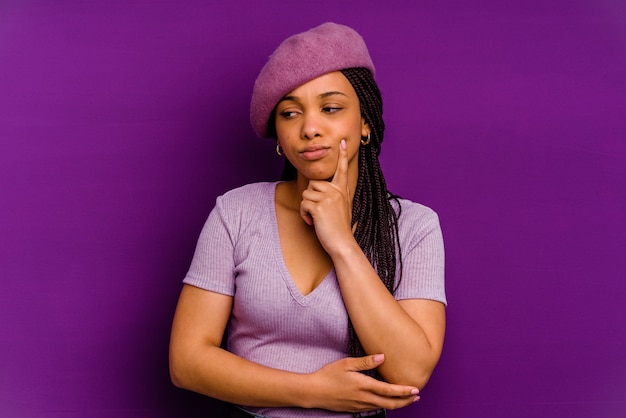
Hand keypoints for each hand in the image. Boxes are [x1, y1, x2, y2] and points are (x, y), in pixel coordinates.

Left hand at [300, 139, 353, 252]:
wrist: (342, 243)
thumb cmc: (340, 228)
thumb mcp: (343, 207)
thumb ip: (336, 196)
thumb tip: (323, 190)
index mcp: (343, 190)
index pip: (342, 169)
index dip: (342, 155)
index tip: (341, 142)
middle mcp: (337, 191)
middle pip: (313, 183)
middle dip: (311, 198)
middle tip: (320, 213)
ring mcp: (328, 197)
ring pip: (306, 194)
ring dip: (306, 208)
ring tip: (317, 219)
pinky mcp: (319, 206)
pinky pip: (303, 204)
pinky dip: (304, 215)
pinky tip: (314, 223)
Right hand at [305, 354, 419, 411]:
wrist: (314, 392)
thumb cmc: (328, 375)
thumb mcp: (347, 363)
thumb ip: (366, 361)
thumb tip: (382, 357)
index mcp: (364, 385)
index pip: (389, 391)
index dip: (404, 391)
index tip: (415, 390)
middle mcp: (364, 398)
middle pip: (390, 403)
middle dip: (405, 401)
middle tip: (416, 397)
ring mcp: (359, 405)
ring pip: (383, 407)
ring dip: (396, 404)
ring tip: (405, 399)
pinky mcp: (355, 408)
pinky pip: (374, 409)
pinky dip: (384, 405)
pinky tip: (386, 401)